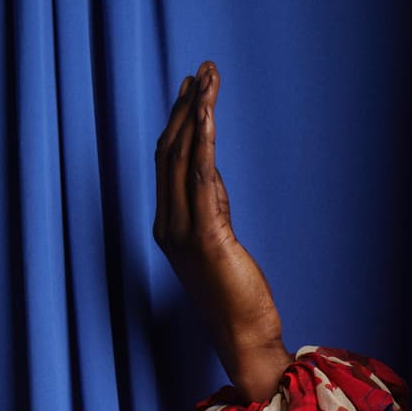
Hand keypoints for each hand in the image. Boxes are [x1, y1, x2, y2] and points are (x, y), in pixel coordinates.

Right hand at [153, 61, 288, 401]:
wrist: (244, 340)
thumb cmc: (237, 300)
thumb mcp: (221, 243)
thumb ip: (211, 206)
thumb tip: (209, 169)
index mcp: (168, 228)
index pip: (168, 164)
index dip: (179, 123)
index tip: (192, 90)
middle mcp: (168, 226)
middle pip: (170, 152)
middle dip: (185, 107)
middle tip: (202, 70)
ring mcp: (184, 232)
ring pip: (182, 158)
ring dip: (196, 112)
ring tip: (207, 77)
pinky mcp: (207, 237)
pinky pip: (200, 178)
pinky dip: (204, 140)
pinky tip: (209, 112)